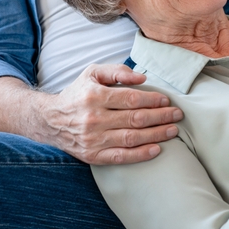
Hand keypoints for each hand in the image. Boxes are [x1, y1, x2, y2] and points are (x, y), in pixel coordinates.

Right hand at [37, 64, 183, 164]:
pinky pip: (120, 157)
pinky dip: (140, 154)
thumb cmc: (78, 93)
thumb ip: (117, 71)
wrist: (50, 120)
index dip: (153, 100)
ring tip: (173, 130)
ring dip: (156, 135)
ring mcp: (93, 140)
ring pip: (131, 138)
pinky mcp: (92, 156)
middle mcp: (93, 119)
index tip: (167, 100)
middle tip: (177, 115)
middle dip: (161, 117)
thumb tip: (141, 77)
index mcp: (95, 97)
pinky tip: (156, 149)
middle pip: (135, 119)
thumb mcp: (93, 73)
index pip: (131, 99)